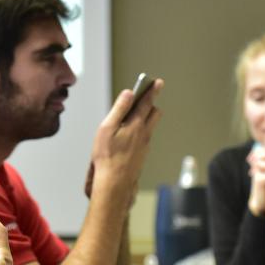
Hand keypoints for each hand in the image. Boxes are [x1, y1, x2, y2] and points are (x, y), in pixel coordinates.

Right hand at [86, 78, 162, 200]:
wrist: (116, 182)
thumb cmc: (108, 156)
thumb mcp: (107, 128)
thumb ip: (119, 109)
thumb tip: (129, 93)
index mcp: (136, 124)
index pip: (147, 102)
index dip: (152, 90)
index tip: (158, 82)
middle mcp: (145, 134)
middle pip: (154, 113)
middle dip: (151, 103)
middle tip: (146, 96)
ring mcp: (145, 145)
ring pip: (150, 126)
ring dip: (146, 117)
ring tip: (134, 114)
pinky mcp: (142, 154)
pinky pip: (145, 137)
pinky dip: (141, 130)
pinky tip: (129, 134)